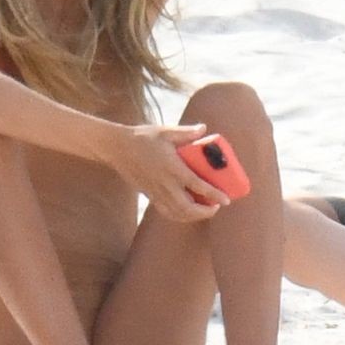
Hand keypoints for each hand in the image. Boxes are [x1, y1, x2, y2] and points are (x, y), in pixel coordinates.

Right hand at [111, 122, 229, 221]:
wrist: (117, 148)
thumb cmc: (143, 137)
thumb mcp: (166, 131)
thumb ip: (186, 132)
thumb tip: (204, 128)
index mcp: (173, 168)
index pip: (198, 186)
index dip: (214, 195)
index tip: (226, 200)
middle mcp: (165, 184)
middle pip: (188, 208)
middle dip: (205, 212)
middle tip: (217, 206)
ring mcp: (156, 192)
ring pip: (177, 213)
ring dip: (193, 216)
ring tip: (206, 210)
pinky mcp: (149, 195)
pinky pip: (166, 212)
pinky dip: (180, 216)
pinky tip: (187, 212)